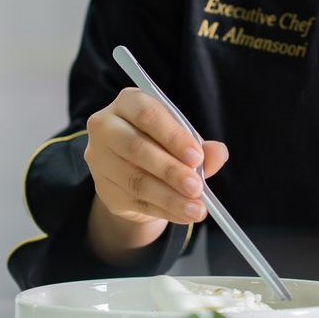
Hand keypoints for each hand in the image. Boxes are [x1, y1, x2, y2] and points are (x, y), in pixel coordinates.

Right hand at [85, 87, 228, 226]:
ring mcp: (100, 159)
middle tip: (197, 188)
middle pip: (137, 148)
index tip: (196, 157)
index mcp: (128, 103)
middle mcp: (106, 127)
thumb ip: (200, 146)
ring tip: (196, 209)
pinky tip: (183, 214)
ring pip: (135, 180)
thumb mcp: (183, 140)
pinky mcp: (104, 188)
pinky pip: (135, 202)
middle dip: (171, 170)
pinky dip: (163, 210)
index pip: (148, 115)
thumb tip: (218, 153)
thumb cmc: (162, 145)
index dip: (173, 137)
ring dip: (169, 197)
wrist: (136, 170)